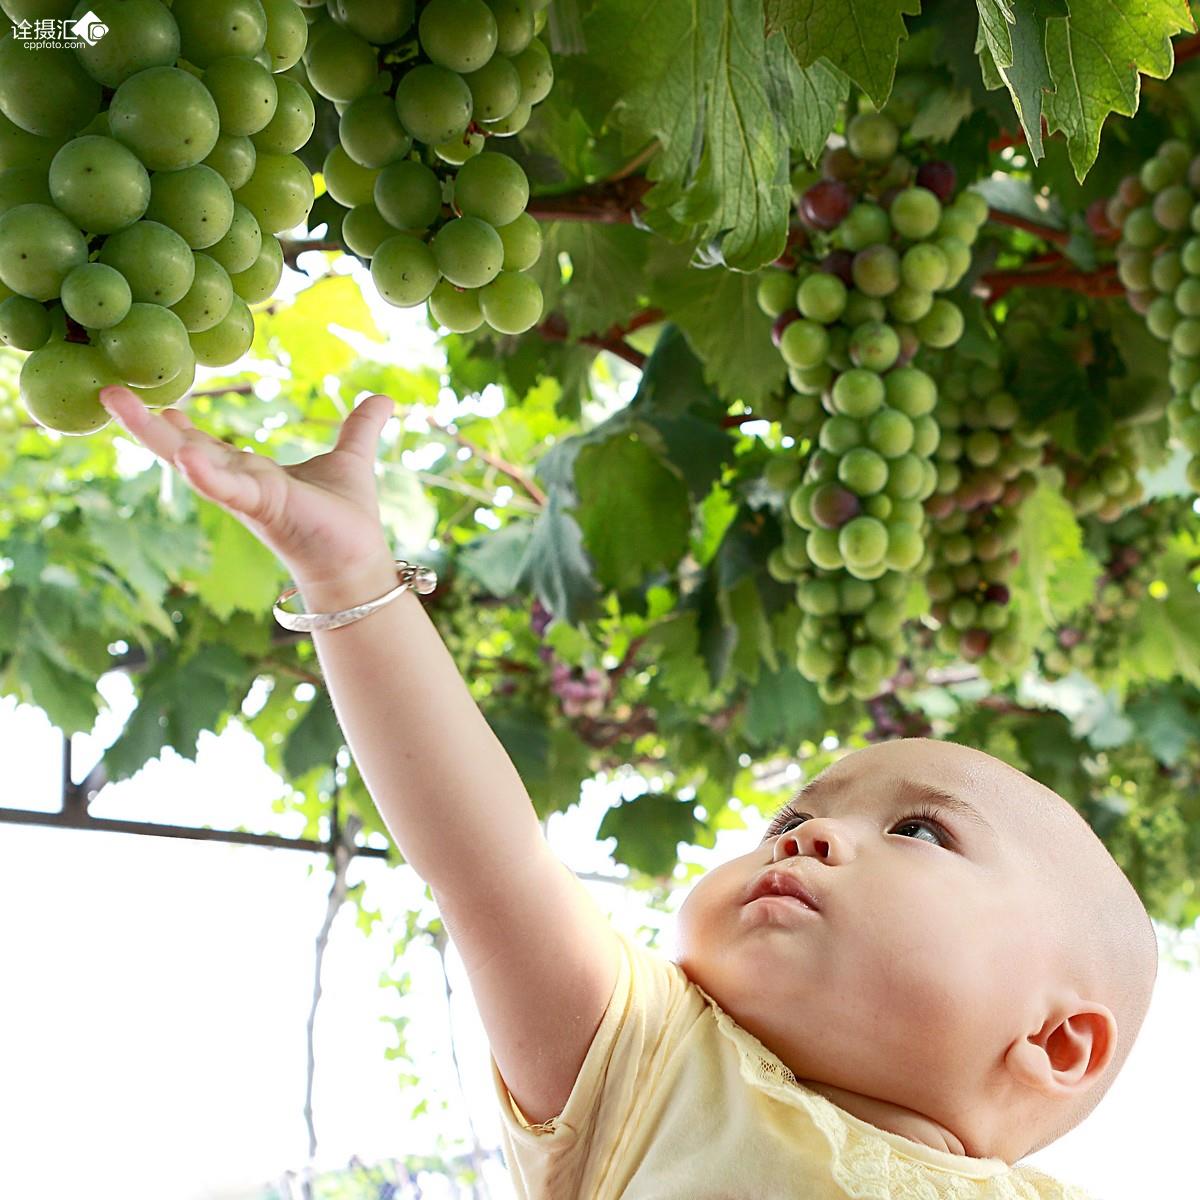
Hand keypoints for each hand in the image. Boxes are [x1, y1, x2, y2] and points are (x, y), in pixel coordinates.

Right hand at [98, 385, 397, 586]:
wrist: (358, 561)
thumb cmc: (347, 518)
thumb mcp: (351, 460)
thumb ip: (360, 429)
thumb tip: (384, 399)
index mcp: (254, 474)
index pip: (207, 445)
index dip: (180, 426)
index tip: (156, 401)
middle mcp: (241, 485)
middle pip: (183, 450)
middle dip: (147, 426)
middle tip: (109, 393)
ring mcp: (248, 497)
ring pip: (194, 464)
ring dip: (158, 438)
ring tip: (123, 408)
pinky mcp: (265, 508)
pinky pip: (230, 488)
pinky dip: (208, 473)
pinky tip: (185, 456)